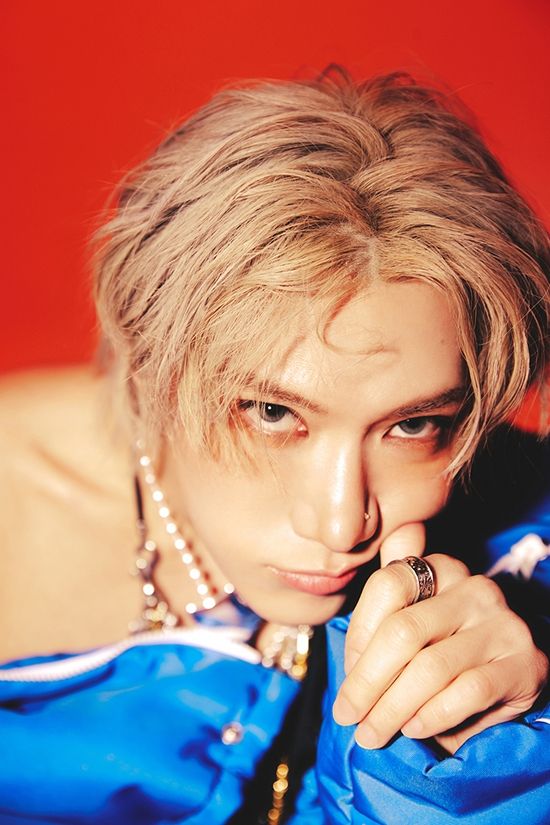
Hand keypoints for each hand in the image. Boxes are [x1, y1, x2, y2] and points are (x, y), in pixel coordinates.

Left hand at [332, 524, 548, 753]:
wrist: (510, 679)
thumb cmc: (447, 651)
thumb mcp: (414, 627)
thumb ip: (382, 621)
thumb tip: (346, 638)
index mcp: (440, 569)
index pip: (387, 585)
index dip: (359, 632)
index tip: (345, 671)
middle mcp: (474, 588)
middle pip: (404, 631)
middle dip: (367, 681)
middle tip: (347, 715)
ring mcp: (502, 624)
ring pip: (432, 667)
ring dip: (392, 708)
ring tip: (371, 733)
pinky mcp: (525, 664)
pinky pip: (468, 691)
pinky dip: (433, 715)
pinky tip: (413, 729)